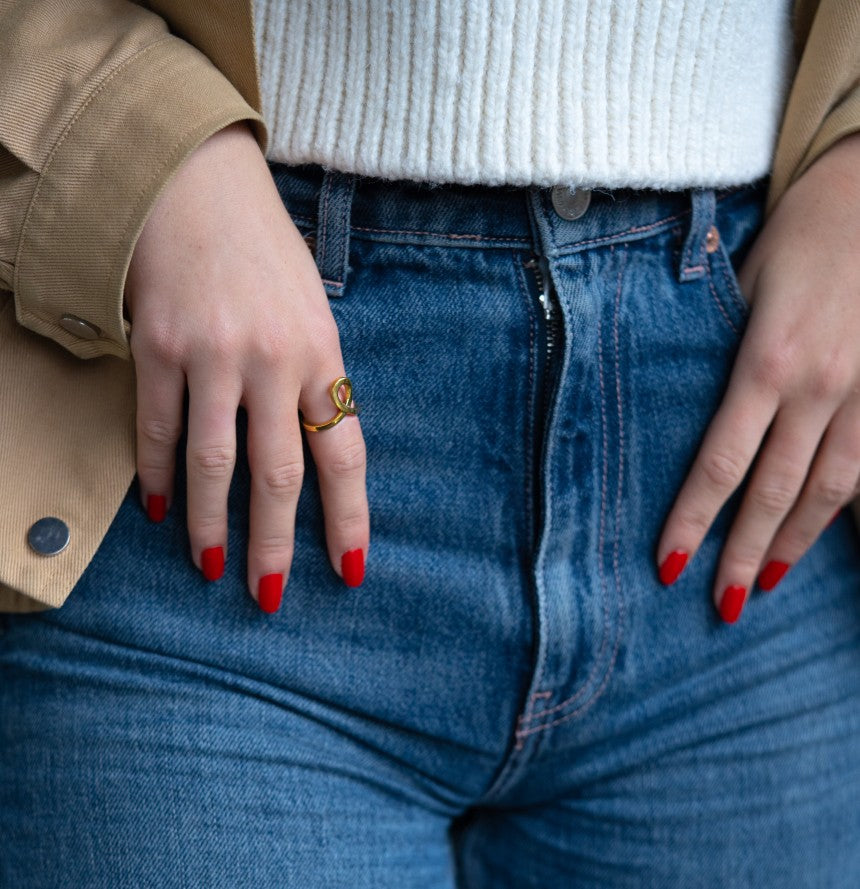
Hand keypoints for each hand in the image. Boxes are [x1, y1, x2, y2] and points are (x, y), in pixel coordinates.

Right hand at [125, 123, 368, 611]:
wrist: (197, 184)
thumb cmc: (264, 253)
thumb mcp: (313, 310)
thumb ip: (316, 377)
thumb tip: (314, 449)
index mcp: (323, 353)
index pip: (344, 454)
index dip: (349, 518)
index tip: (348, 569)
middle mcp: (273, 360)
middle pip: (279, 475)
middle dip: (275, 543)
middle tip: (269, 595)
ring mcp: (213, 355)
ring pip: (212, 464)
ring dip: (209, 524)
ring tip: (210, 566)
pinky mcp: (158, 347)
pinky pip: (157, 428)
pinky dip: (155, 472)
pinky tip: (157, 506)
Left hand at [656, 132, 859, 621]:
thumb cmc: (796, 237)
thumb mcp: (737, 287)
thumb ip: (713, 352)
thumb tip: (682, 409)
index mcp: (768, 363)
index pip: (721, 463)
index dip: (693, 520)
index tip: (668, 564)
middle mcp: (822, 389)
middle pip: (775, 492)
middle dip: (745, 554)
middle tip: (722, 605)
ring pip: (832, 490)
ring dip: (797, 543)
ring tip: (769, 586)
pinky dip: (846, 507)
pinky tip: (827, 534)